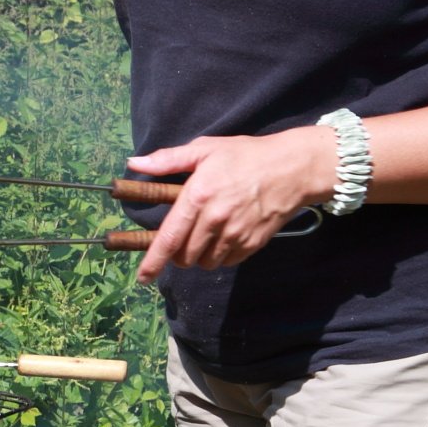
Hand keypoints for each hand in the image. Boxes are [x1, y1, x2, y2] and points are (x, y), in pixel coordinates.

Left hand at [125, 127, 339, 281]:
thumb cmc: (246, 155)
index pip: (169, 238)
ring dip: (199, 255)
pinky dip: (220, 255)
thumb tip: (135, 163)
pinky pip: (226, 262)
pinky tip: (225, 235)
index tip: (142, 277)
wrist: (292, 169)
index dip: (153, 261)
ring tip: (207, 234)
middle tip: (184, 237)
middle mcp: (214, 219)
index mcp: (198, 196)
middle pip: (185, 256)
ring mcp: (235, 234)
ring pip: (205, 262)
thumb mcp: (205, 149)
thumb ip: (168, 160)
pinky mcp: (252, 244)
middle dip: (178, 254)